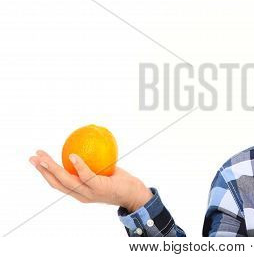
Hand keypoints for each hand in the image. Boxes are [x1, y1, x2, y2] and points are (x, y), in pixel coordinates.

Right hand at [29, 150, 152, 211]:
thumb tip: (86, 145)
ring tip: (44, 157)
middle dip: (42, 170)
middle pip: (56, 183)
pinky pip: (86, 176)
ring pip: (66, 180)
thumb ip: (93, 164)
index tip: (37, 161)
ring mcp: (89, 193)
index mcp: (79, 192)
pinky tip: (72, 156)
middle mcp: (81, 195)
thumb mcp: (103, 172)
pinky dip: (78, 166)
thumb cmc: (120, 181)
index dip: (45, 173)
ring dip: (53, 168)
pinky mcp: (99, 188)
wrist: (134, 194)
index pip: (58, 183)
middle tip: (33, 157)